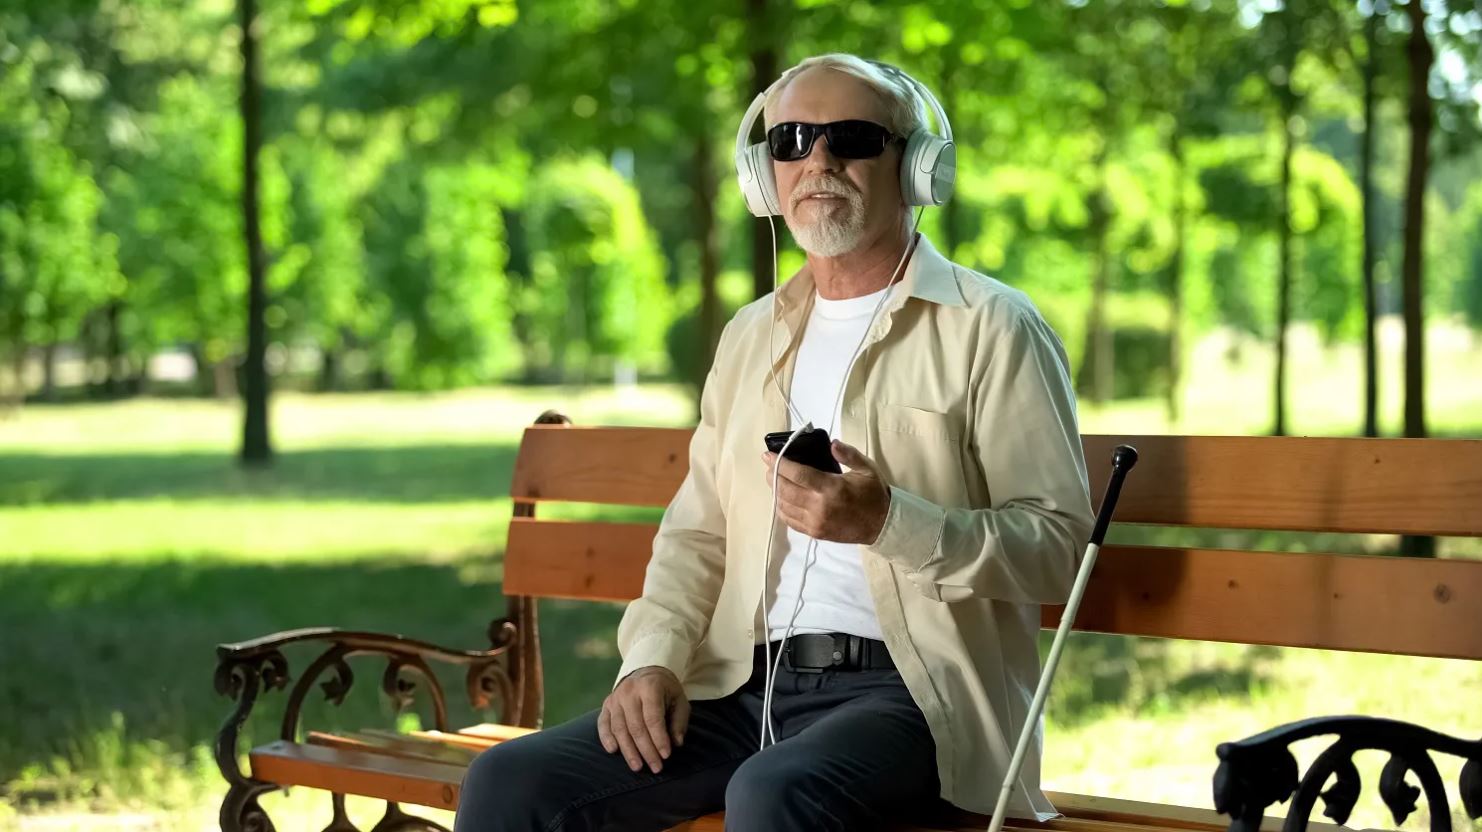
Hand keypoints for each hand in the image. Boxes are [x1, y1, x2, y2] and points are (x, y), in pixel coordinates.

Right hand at [598, 666, 688, 773]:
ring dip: (628, 751)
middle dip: (646, 750)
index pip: (653, 718)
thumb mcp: (679, 700)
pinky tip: (613, 751)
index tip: (666, 756)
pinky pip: (603, 724)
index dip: (659, 739)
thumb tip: (676, 743)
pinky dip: (606, 738)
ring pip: (619, 728)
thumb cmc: (665, 691)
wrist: (646, 673)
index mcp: (650, 687)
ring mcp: (615, 697)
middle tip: (655, 768)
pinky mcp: (607, 704)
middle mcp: (629, 691)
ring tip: (638, 767)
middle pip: (636, 726)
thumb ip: (679, 721)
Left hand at [762, 439, 890, 543]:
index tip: (767, 455)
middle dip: (773, 476)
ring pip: (784, 506)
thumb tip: (832, 444)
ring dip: (776, 492)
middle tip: (771, 466)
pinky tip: (783, 498)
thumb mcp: (866, 469)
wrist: (882, 525)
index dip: (779, 463)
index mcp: (831, 488)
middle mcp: (819, 507)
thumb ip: (849, 454)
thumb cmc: (873, 494)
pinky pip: (790, 521)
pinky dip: (782, 508)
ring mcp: (815, 522)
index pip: (797, 474)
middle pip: (785, 490)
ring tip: (776, 480)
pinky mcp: (815, 533)